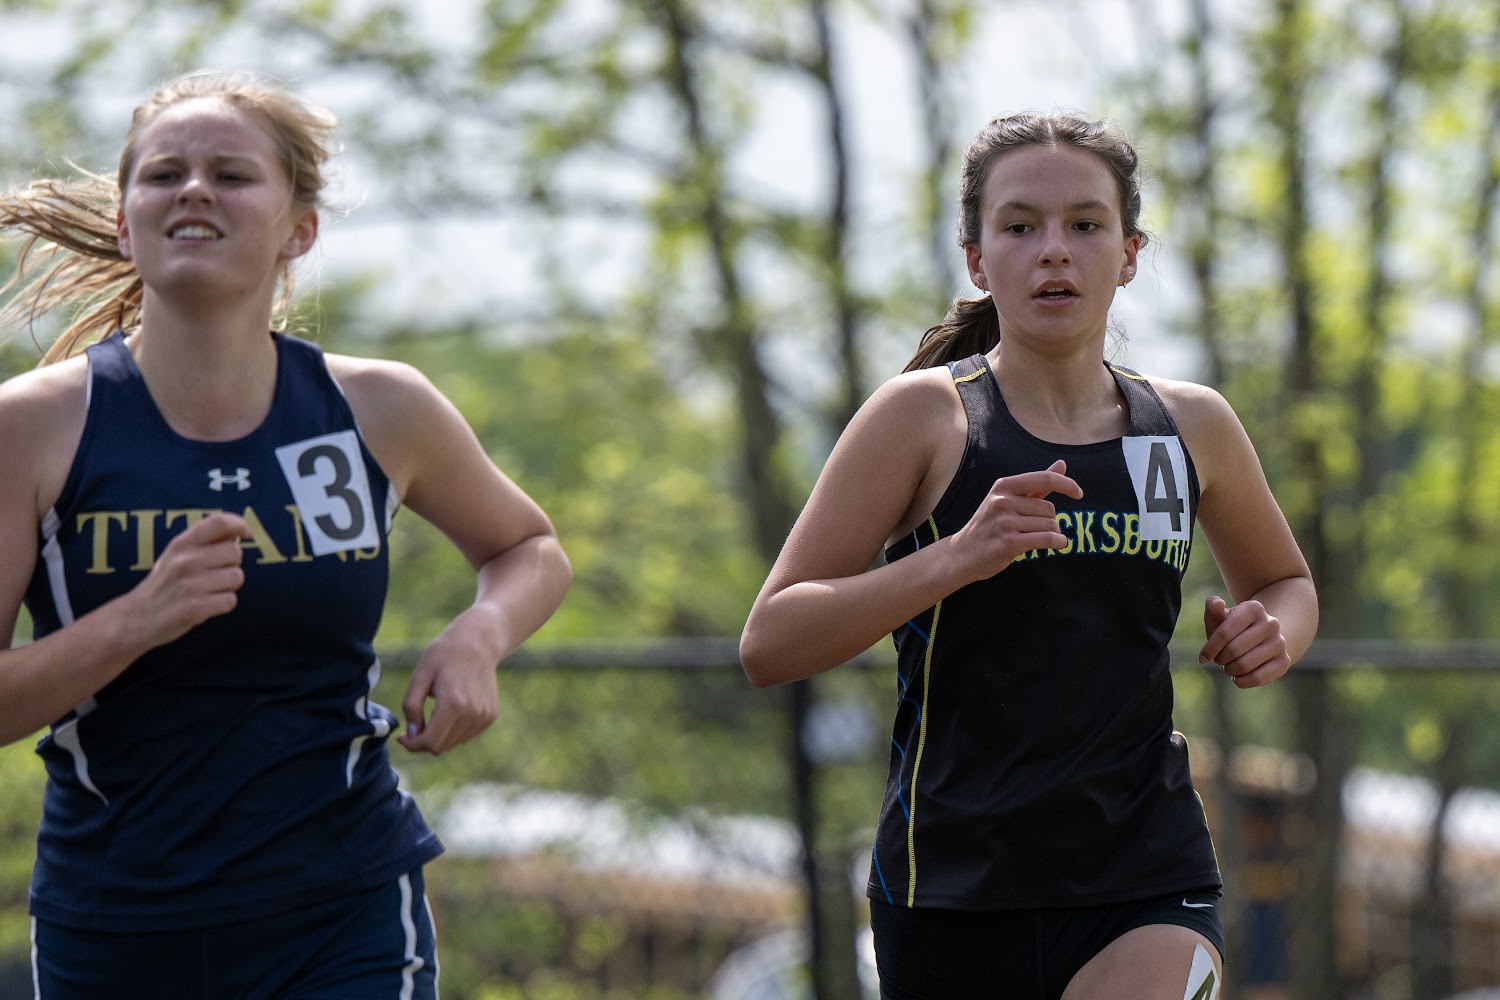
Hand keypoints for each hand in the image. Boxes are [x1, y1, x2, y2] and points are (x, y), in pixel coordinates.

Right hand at [120, 511, 249, 648]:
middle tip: (214, 576)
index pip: (219, 522)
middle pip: (235, 552)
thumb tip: (236, 531)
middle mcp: (186, 561)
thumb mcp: (176, 555)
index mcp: (181, 544)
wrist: (136, 618)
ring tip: (207, 592)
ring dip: (228, 587)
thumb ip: (204, 542)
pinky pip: (230, 600)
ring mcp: (190, 585)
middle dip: (232, 565)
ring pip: (237, 577)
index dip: (239, 524)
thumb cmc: (165, 584)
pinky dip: (223, 605)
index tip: (247, 534)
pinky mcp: (195, 608)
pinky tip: (206, 606)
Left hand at [398, 607, 502, 755]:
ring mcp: (484, 716)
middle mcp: (472, 713)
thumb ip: (412, 707)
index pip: (430, 742)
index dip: (412, 745)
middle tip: (415, 724)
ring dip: (440, 735)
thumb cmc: (444, 655)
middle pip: (441, 747)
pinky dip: (454, 730)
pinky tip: (452, 708)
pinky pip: (465, 736)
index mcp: (453, 704)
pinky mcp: (490, 716)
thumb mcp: (420, 676)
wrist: (479, 642)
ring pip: (453, 743)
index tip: (402, 737)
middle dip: (424, 741)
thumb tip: (412, 735)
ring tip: (435, 711)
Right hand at [952, 459, 1082, 581]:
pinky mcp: (1009, 543)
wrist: (962, 554)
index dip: (1066, 484)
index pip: (1044, 479)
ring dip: (1051, 534)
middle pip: (1049, 509)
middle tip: (1032, 529)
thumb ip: (1037, 485)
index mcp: (1004, 486)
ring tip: (1034, 538)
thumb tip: (1062, 464)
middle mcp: (1003, 501)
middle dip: (1049, 520)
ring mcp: (1005, 522)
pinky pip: (1046, 539)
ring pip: (1049, 525)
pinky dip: (1057, 542)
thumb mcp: (1008, 499)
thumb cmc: (989, 525)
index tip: (1078, 493)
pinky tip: (1057, 544)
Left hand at [1200, 595, 1290, 687]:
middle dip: (1220, 659)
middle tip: (1220, 659)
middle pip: (1233, 650)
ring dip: (1230, 670)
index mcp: (1253, 608)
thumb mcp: (1220, 618)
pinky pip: (1258, 678)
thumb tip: (1217, 603)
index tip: (1203, 657)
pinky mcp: (1284, 661)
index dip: (1210, 648)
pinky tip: (1238, 678)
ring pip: (1244, 665)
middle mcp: (1271, 623)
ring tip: (1229, 666)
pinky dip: (1242, 681)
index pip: (1225, 632)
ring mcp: (1280, 642)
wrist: (1261, 639)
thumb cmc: (1232, 629)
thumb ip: (1212, 608)